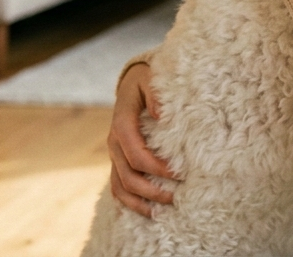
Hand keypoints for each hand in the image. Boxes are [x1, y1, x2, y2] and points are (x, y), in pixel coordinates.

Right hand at [107, 62, 177, 215]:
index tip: (179, 175)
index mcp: (122, 123)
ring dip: (140, 202)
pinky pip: (118, 187)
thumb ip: (155, 95)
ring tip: (162, 213)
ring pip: (120, 187)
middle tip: (176, 198)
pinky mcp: (118, 161)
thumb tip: (160, 114)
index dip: (156, 168)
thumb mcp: (150, 79)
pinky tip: (148, 212)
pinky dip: (130, 203)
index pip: (136, 153)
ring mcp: (114, 154)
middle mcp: (114, 142)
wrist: (131, 84)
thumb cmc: (146, 81)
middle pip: (128, 176)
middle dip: (151, 190)